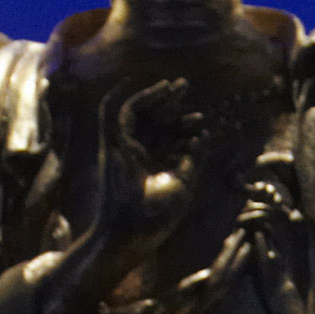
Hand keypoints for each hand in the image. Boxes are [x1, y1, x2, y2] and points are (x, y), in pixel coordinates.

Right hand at [98, 80, 203, 253]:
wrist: (132, 231)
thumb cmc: (157, 216)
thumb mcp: (185, 183)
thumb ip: (193, 158)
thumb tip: (203, 135)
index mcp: (158, 165)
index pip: (171, 135)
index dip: (185, 124)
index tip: (200, 120)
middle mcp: (141, 155)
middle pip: (155, 121)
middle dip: (169, 103)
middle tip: (184, 86)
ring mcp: (125, 149)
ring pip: (137, 114)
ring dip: (152, 97)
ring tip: (170, 85)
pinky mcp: (112, 146)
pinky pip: (112, 116)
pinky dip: (117, 98)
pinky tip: (127, 82)